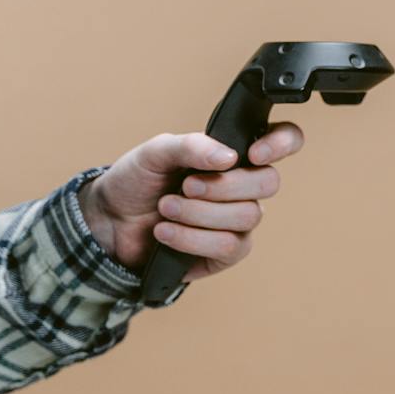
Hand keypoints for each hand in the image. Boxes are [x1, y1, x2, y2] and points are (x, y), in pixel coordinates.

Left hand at [77, 124, 304, 286]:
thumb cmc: (137, 182)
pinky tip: (166, 233)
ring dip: (199, 213)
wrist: (109, 222)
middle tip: (186, 185)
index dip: (281, 143)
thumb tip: (229, 157)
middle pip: (269, 183)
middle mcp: (243, 186)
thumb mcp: (155, 152)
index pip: (285, 140)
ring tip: (166, 209)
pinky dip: (192, 238)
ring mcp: (238, 221)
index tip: (252, 154)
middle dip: (224, 186)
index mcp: (234, 154)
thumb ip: (191, 145)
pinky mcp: (225, 253)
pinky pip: (228, 246)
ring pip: (247, 217)